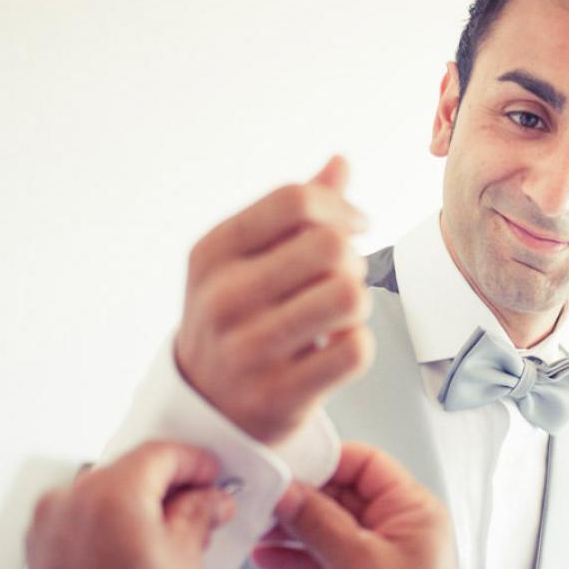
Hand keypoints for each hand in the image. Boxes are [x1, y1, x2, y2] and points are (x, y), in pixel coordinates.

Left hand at [23, 441, 235, 568]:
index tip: (211, 472)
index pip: (161, 453)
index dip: (195, 461)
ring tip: (169, 533)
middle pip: (130, 469)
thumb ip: (199, 515)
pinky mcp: (39, 545)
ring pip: (105, 492)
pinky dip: (111, 521)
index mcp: (111, 492)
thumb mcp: (184, 561)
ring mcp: (49, 521)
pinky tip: (135, 546)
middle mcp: (71, 498)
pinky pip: (83, 516)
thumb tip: (208, 501)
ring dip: (139, 503)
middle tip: (199, 503)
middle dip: (168, 484)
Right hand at [177, 156, 374, 444]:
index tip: (356, 226)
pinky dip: (358, 345)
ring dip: (357, 303)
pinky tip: (335, 348)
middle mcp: (222, 298)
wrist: (210, 407)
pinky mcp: (278, 396)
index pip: (294, 200)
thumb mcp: (247, 260)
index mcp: (212, 253)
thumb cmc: (239, 319)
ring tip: (337, 313)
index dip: (341, 208)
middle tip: (340, 278)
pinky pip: (356, 350)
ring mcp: (247, 350)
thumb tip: (341, 162)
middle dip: (352, 259)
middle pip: (331, 246)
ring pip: (349, 296)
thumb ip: (293, 212)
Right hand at [252, 443, 465, 568]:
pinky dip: (295, 554)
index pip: (367, 464)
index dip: (328, 460)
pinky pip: (321, 554)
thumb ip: (319, 523)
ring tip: (257, 524)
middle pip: (341, 493)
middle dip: (302, 495)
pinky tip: (266, 555)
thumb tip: (289, 492)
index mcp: (412, 510)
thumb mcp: (359, 563)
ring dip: (292, 525)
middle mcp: (396, 525)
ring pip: (326, 524)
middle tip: (265, 495)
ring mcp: (375, 551)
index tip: (291, 461)